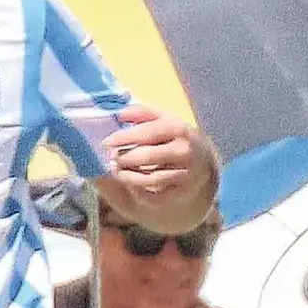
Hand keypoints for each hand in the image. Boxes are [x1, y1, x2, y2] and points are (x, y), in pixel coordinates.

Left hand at [99, 105, 208, 222]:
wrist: (201, 164)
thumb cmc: (172, 139)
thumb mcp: (163, 120)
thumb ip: (142, 113)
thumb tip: (121, 113)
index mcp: (179, 129)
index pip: (148, 132)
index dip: (125, 137)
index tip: (106, 142)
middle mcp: (184, 151)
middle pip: (146, 156)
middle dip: (123, 158)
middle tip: (111, 159)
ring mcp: (185, 173)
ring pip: (148, 178)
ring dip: (127, 176)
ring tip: (117, 171)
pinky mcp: (181, 192)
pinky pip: (153, 194)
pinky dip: (137, 189)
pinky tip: (131, 182)